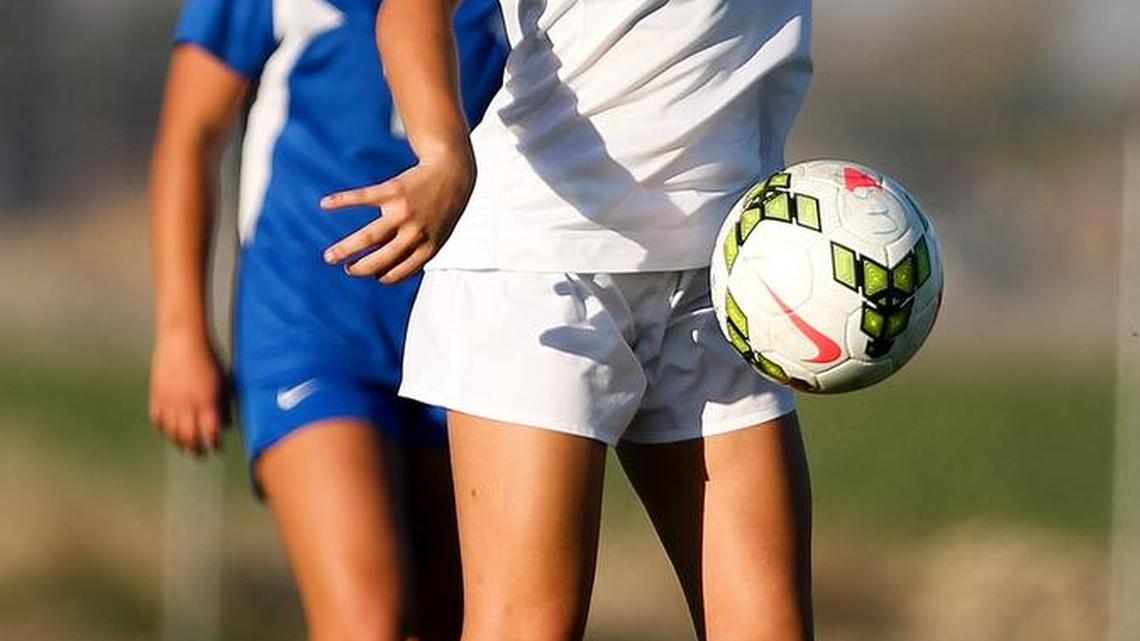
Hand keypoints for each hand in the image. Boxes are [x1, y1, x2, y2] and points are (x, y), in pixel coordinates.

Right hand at [149, 330, 229, 456]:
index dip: (213, 444)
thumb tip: (226, 425)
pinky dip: (164, 429)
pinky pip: (158, 420)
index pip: (210, 433)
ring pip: (172, 432)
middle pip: (189, 438)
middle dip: (196, 449)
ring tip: (185, 447)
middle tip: (200, 454)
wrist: (183, 339)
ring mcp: (170, 401)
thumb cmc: (208, 357)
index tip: (216, 448)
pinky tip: (169, 432)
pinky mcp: (157, 395)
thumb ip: (224, 404)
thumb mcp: (223, 380)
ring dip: (179, 443)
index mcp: (207, 401)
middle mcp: (188, 404)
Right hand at [321, 147, 474, 283]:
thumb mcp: (436, 235)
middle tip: (346, 269)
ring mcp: (402, 211)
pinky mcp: (392, 190)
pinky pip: (362, 198)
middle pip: (379, 259)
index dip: (380, 275)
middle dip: (358, 269)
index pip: (397, 273)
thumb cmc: (441, 209)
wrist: (452, 172)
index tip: (371, 272)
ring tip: (329, 257)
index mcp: (427, 248)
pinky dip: (341, 201)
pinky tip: (325, 204)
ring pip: (369, 237)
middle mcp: (415, 232)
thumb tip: (380, 271)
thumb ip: (413, 252)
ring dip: (346, 249)